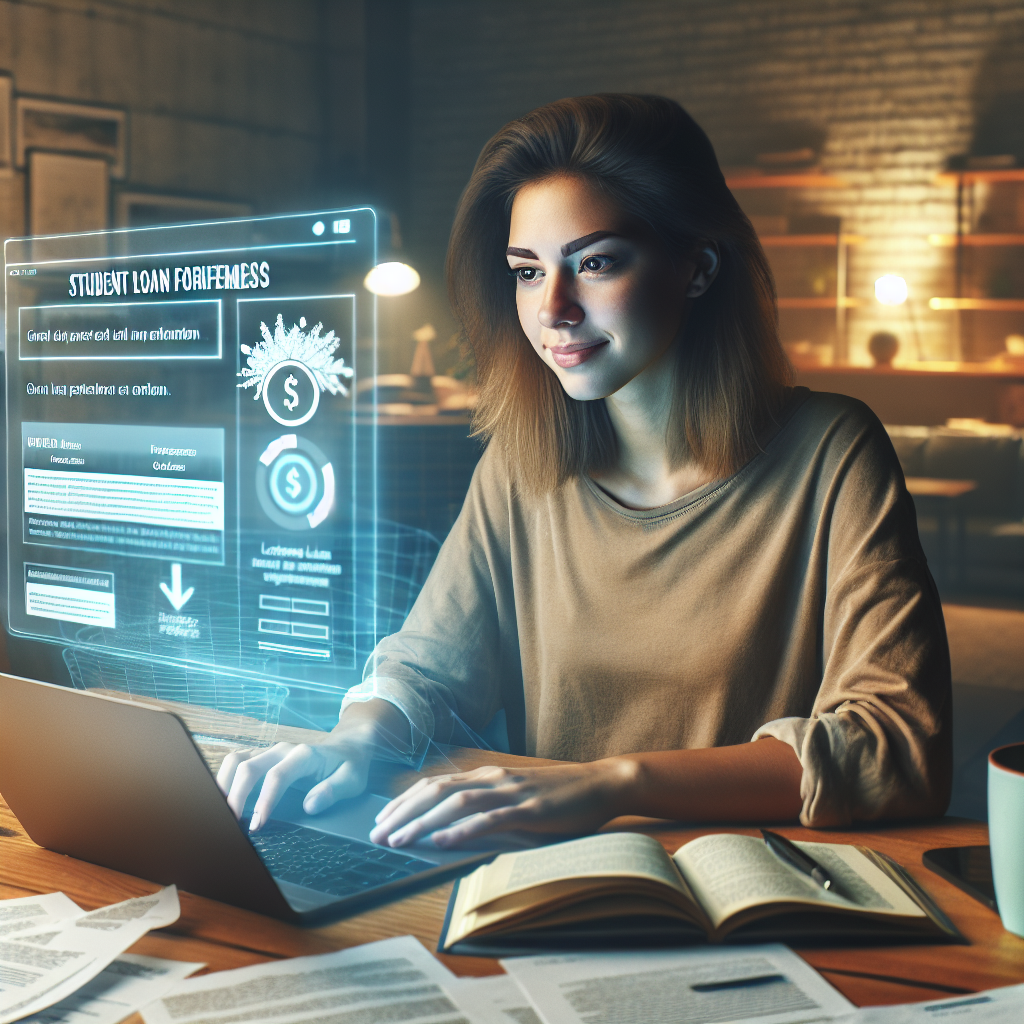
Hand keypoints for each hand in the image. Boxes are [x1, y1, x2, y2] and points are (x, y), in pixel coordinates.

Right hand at [217, 733, 370, 830]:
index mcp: (304, 755)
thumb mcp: (352, 780)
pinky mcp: (263, 757)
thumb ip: (333, 791)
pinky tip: (223, 799)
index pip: (277, 775)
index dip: (265, 800)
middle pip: (249, 766)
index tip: (257, 824)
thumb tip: (309, 805)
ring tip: (221, 811)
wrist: (347, 747)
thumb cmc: (349, 766)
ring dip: (225, 784)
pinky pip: (237, 761)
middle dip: (237, 795)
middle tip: (231, 823)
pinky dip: (225, 778)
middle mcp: (283, 750)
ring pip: (237, 759)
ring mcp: (270, 752)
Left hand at [369, 759, 637, 848]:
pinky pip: (490, 819)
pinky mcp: (529, 808)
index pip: (435, 784)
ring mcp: (510, 792)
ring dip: (423, 822)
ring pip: (456, 803)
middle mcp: (493, 778)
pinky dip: (462, 831)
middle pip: (436, 790)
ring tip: (399, 839)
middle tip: (377, 834)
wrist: (600, 784)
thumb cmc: (559, 796)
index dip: (405, 801)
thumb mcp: (516, 797)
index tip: (382, 819)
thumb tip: (453, 826)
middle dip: (403, 812)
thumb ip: (489, 806)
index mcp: (488, 775)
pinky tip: (443, 842)